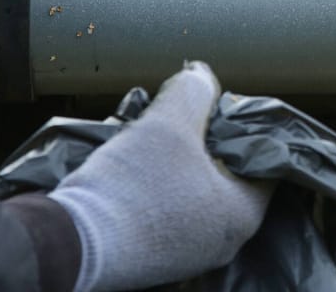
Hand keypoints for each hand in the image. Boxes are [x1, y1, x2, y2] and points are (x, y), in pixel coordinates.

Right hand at [48, 62, 273, 290]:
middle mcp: (224, 241)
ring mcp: (191, 256)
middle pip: (227, 176)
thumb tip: (201, 74)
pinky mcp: (158, 261)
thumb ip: (193, 91)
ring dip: (177, 164)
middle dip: (205, 143)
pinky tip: (135, 171)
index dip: (243, 126)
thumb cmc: (132, 185)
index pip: (265, 160)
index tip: (217, 108)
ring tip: (151, 141)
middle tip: (180, 120)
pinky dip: (158, 189)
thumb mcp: (168, 122)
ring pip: (194, 194)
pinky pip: (170, 214)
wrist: (70, 243)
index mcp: (243, 213)